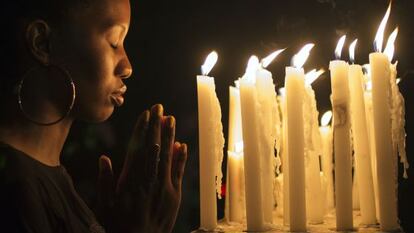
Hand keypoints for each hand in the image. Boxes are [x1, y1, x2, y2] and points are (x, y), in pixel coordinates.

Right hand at [97, 104, 187, 232]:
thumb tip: (104, 158)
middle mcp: (148, 181)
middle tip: (159, 107)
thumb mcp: (105, 205)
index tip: (145, 114)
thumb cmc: (119, 226)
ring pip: (167, 156)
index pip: (137, 148)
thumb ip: (105, 181)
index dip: (142, 129)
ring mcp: (163, 188)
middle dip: (156, 126)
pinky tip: (182, 144)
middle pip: (153, 147)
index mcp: (129, 181)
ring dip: (169, 136)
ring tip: (171, 118)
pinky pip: (178, 173)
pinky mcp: (175, 196)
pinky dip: (181, 158)